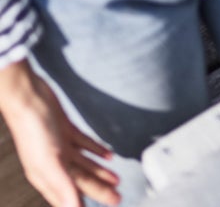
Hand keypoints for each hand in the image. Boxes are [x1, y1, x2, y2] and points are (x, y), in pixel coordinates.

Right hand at [0, 60, 119, 206]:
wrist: (29, 98)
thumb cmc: (33, 130)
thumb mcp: (49, 162)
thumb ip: (63, 186)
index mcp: (48, 177)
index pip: (72, 196)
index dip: (85, 205)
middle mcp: (54, 164)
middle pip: (81, 181)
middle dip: (99, 190)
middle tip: (117, 197)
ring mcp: (60, 147)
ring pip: (84, 164)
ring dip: (100, 171)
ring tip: (116, 179)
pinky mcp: (66, 130)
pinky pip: (84, 144)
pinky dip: (96, 150)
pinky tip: (107, 155)